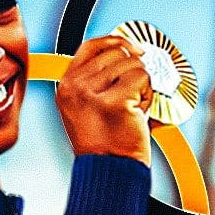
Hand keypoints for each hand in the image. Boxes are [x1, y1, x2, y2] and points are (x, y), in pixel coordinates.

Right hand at [56, 35, 153, 165]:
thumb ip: (97, 79)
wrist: (108, 172)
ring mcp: (92, 94)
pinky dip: (147, 95)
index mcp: (66, 86)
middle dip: (132, 71)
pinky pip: (142, 79)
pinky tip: (137, 112)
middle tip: (130, 96)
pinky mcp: (114, 102)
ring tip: (131, 108)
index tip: (132, 48)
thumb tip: (124, 52)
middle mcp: (75, 87)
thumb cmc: (104, 145)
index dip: (116, 42)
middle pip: (116, 52)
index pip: (91, 46)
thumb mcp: (86, 107)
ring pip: (132, 65)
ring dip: (140, 85)